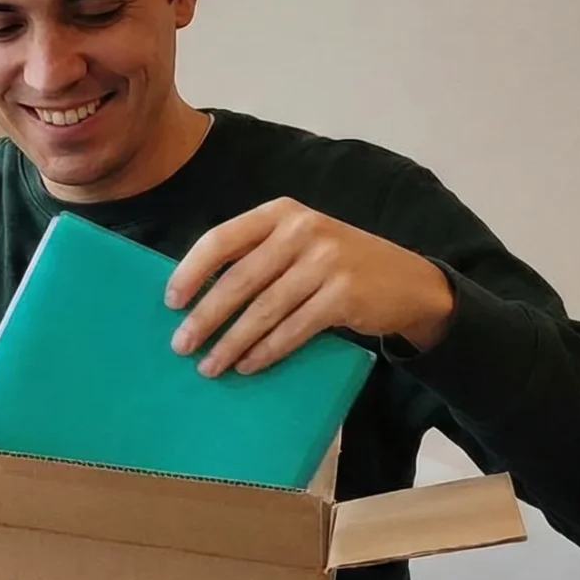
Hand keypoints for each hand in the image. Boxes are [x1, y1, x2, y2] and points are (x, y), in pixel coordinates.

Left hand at [166, 198, 455, 375]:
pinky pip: (292, 329)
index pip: (221, 239)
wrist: (408, 282)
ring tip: (209, 366)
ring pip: (263, 309)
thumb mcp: (298, 244)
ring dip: (231, 342)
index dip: (191, 271)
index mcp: (280, 213)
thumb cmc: (336, 265)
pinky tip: (247, 365)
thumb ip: (256, 256)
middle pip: (238, 280)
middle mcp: (302, 230)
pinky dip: (266, 351)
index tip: (171, 302)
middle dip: (205, 317)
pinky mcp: (343, 295)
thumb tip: (195, 295)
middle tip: (181, 346)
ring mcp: (325, 261)